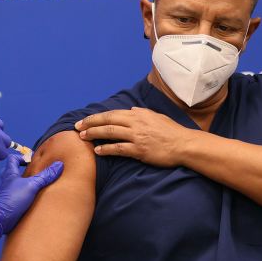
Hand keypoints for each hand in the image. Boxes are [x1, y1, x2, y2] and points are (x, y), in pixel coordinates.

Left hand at [0, 154, 63, 235]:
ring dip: (25, 183)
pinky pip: (19, 195)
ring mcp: (9, 192)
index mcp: (10, 173)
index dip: (22, 157)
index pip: (13, 159)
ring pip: (16, 184)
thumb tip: (59, 165)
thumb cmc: (13, 199)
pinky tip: (34, 197)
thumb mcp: (32, 185)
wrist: (1, 218)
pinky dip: (25, 194)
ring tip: (37, 184)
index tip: (32, 161)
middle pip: (13, 171)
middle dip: (23, 170)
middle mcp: (8, 182)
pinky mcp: (12, 202)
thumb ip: (45, 176)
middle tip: (34, 172)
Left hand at [74, 107, 194, 167]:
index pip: (112, 113)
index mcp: (139, 114)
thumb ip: (142, 113)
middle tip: (77, 127)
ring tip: (83, 137)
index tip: (85, 120)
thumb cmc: (172, 132)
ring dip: (94, 134)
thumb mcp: (157, 117)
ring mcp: (137, 136)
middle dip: (90, 123)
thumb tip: (131, 110)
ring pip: (110, 132)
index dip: (96, 117)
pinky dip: (106, 149)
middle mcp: (136, 122)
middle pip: (107, 120)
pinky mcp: (139, 149)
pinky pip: (118, 148)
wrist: (184, 145)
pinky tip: (97, 151)